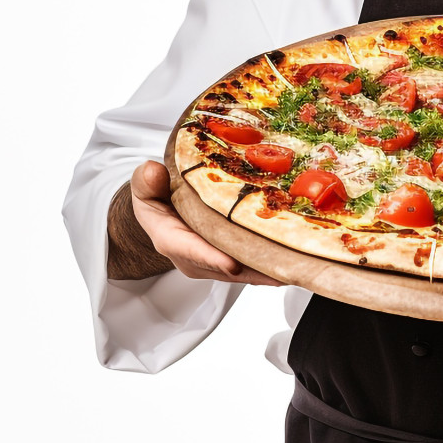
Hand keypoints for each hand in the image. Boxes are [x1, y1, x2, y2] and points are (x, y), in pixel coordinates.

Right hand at [128, 160, 281, 285]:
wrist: (162, 215)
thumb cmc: (156, 200)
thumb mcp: (146, 187)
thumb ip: (146, 182)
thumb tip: (152, 170)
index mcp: (170, 239)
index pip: (189, 250)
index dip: (210, 258)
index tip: (231, 263)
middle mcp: (194, 258)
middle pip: (225, 266)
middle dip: (252, 268)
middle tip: (281, 267)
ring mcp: (213, 263)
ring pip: (242, 271)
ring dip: (268, 270)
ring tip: (296, 267)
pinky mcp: (230, 262)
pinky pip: (251, 267)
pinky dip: (271, 265)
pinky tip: (294, 261)